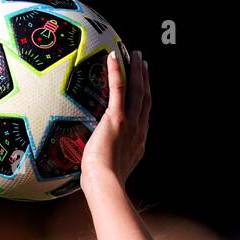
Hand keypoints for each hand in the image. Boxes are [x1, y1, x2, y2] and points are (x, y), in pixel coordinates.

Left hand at [81, 48, 150, 187]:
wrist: (105, 184)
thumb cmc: (101, 184)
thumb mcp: (109, 172)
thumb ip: (106, 162)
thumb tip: (94, 166)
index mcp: (138, 143)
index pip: (143, 115)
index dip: (145, 98)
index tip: (144, 86)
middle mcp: (138, 130)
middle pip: (145, 98)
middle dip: (145, 79)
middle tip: (143, 63)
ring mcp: (129, 123)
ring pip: (137, 90)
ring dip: (136, 70)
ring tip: (135, 55)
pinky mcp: (116, 119)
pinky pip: (118, 89)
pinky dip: (117, 71)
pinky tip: (114, 56)